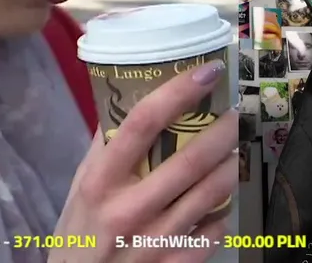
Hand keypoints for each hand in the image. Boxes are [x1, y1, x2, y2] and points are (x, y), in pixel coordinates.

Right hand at [51, 59, 237, 261]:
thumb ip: (104, 148)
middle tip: (233, 113)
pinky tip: (220, 199)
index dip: (178, 92)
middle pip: (190, 159)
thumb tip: (129, 101)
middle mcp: (129, 209)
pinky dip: (223, 211)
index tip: (206, 72)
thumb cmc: (78, 230)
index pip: (142, 124)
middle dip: (222, 131)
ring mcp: (156, 241)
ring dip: (230, 164)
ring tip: (233, 149)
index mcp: (100, 180)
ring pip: (212, 193)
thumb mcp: (80, 185)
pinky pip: (216, 231)